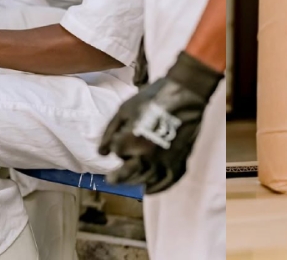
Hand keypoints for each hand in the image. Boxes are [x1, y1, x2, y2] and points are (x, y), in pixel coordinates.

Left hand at [98, 52, 222, 193]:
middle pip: (126, 174)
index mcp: (129, 143)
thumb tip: (101, 153)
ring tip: (129, 180)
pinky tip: (149, 189)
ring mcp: (162, 163)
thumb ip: (109, 132)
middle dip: (117, 177)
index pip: (117, 152)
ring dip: (134, 181)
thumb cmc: (151, 99)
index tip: (120, 138)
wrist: (185, 96)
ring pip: (144, 180)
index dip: (117, 145)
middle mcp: (144, 157)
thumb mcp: (124, 110)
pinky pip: (166, 182)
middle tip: (112, 179)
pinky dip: (156, 188)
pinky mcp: (178, 163)